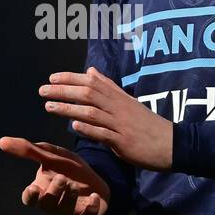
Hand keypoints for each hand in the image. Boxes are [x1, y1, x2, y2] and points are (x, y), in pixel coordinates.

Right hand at [0, 137, 110, 214]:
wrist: (96, 179)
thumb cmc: (68, 169)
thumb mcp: (51, 156)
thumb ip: (28, 150)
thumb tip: (1, 141)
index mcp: (41, 190)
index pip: (30, 199)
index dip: (30, 196)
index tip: (33, 188)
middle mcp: (53, 204)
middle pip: (47, 205)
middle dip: (54, 192)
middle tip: (61, 178)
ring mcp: (70, 212)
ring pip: (65, 211)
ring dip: (70, 197)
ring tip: (75, 185)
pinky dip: (90, 208)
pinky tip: (94, 196)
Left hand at [39, 66, 172, 170]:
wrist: (171, 144)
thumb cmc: (147, 124)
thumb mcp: (128, 102)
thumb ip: (108, 87)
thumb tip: (89, 70)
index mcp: (119, 97)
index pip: (92, 82)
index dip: (71, 78)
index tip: (52, 77)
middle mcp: (118, 108)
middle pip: (88, 94)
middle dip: (64, 91)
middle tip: (43, 90)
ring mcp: (120, 124)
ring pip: (91, 112)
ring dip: (69, 109)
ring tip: (49, 107)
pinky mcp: (123, 142)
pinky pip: (103, 134)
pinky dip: (89, 129)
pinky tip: (74, 127)